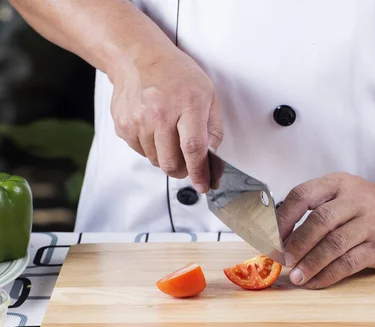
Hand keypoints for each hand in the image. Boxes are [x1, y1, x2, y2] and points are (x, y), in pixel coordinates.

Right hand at [110, 47, 222, 192]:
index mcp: (187, 104)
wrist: (139, 57)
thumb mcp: (208, 95)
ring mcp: (138, 120)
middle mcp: (160, 113)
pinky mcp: (123, 125)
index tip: (204, 185)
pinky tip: (156, 131)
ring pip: (156, 161)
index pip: (193, 149)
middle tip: (189, 166)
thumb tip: (212, 159)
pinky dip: (152, 150)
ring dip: (168, 159)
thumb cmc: (177, 75)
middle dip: (184, 171)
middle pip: (172, 162)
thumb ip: (213, 129)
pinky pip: (141, 152)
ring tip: (171, 138)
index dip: (200, 172)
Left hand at [277, 172, 374, 288]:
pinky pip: (350, 263)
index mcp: (337, 183)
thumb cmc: (362, 205)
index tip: (272, 237)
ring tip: (296, 276)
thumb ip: (311, 209)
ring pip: (335, 244)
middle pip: (321, 221)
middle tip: (284, 260)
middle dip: (298, 243)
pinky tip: (315, 281)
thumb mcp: (339, 193)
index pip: (303, 195)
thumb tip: (278, 239)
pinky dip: (328, 275)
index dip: (284, 217)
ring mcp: (371, 223)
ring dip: (311, 263)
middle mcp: (355, 200)